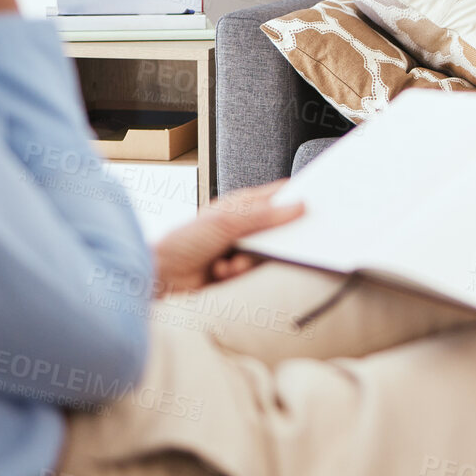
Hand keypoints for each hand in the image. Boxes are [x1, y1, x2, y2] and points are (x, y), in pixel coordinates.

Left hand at [150, 182, 304, 296]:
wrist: (160, 279)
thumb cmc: (183, 243)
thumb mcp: (226, 222)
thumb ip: (263, 215)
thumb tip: (297, 206)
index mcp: (239, 206)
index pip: (275, 196)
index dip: (295, 197)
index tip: (314, 202)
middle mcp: (242, 226)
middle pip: (277, 228)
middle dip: (273, 240)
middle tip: (269, 244)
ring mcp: (240, 249)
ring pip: (268, 253)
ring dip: (249, 260)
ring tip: (230, 263)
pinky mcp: (239, 273)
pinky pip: (256, 271)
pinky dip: (240, 273)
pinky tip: (221, 273)